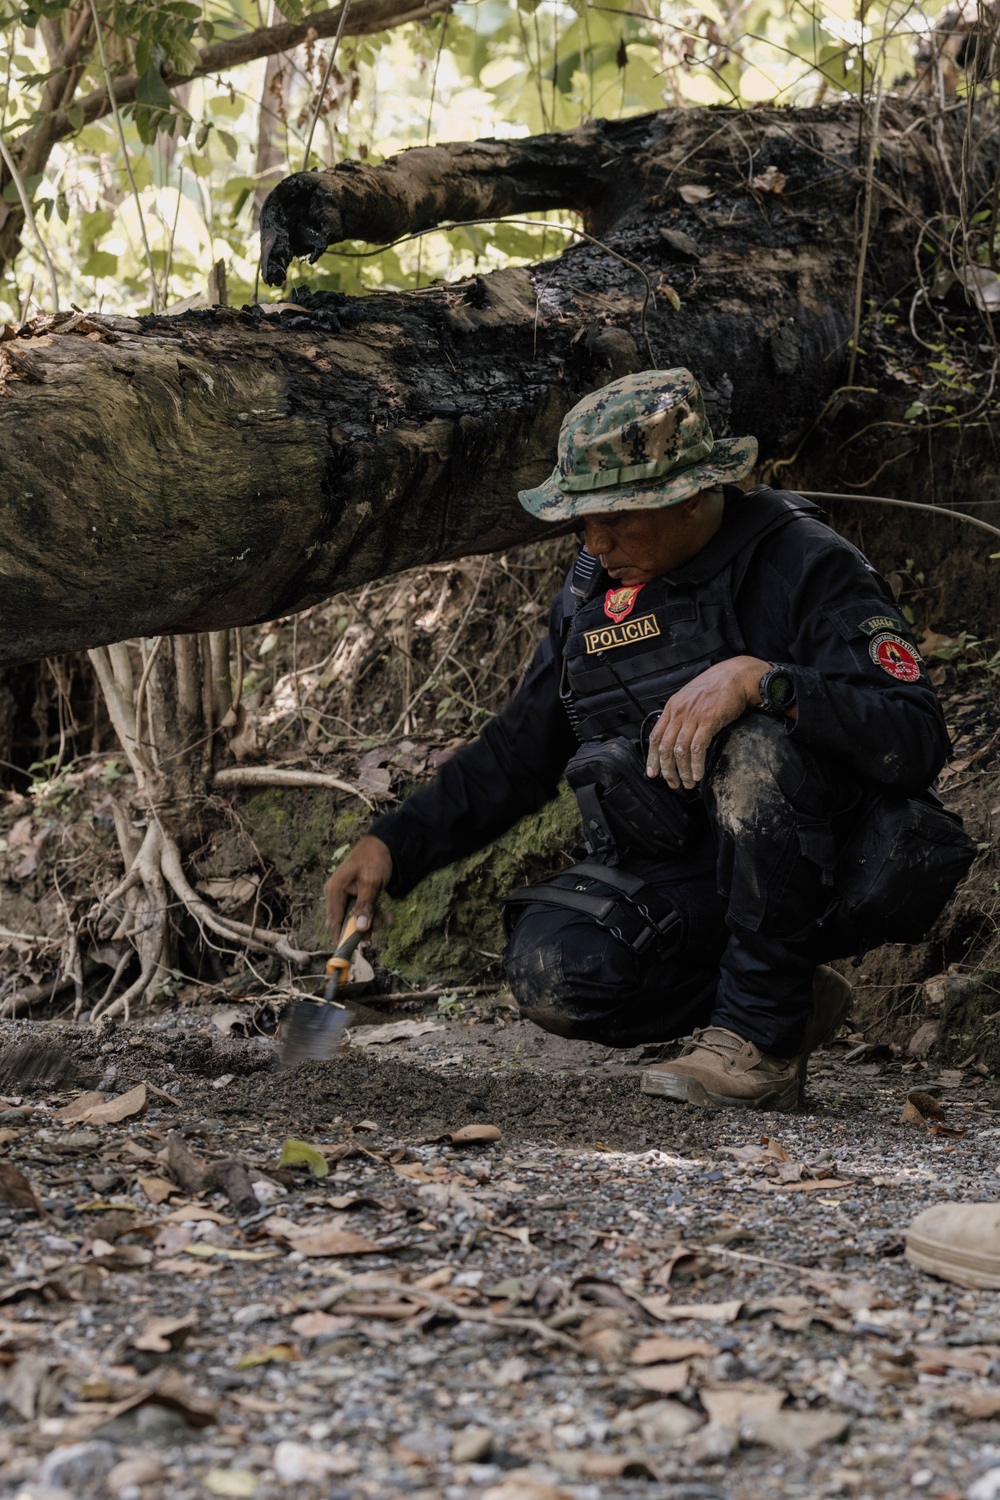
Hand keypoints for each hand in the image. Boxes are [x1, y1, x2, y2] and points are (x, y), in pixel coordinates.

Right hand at [324, 836, 392, 939]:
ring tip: (388, 920)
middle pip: (344, 922)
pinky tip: (388, 917)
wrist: (385, 843)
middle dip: (361, 930)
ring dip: (371, 922)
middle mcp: (336, 894)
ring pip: (355, 917)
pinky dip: (373, 914)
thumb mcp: (372, 882)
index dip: (340, 938)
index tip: (350, 953)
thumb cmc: (375, 859)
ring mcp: (345, 894)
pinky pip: (361, 910)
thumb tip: (360, 928)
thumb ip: (365, 906)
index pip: (333, 921)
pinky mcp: (355, 894)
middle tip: (375, 938)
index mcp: (334, 890)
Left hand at [646, 656, 770, 789]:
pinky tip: (698, 774)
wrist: (736, 676)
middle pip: (665, 747)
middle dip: (667, 770)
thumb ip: (681, 714)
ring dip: (683, 771)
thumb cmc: (716, 687)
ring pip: (680, 751)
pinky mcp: (709, 721)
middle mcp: (679, 712)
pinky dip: (696, 764)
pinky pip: (697, 748)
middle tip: (673, 784)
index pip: (655, 736)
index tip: (652, 773)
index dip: (652, 758)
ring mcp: (693, 717)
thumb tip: (675, 735)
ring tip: (688, 783)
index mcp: (672, 707)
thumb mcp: (690, 697)